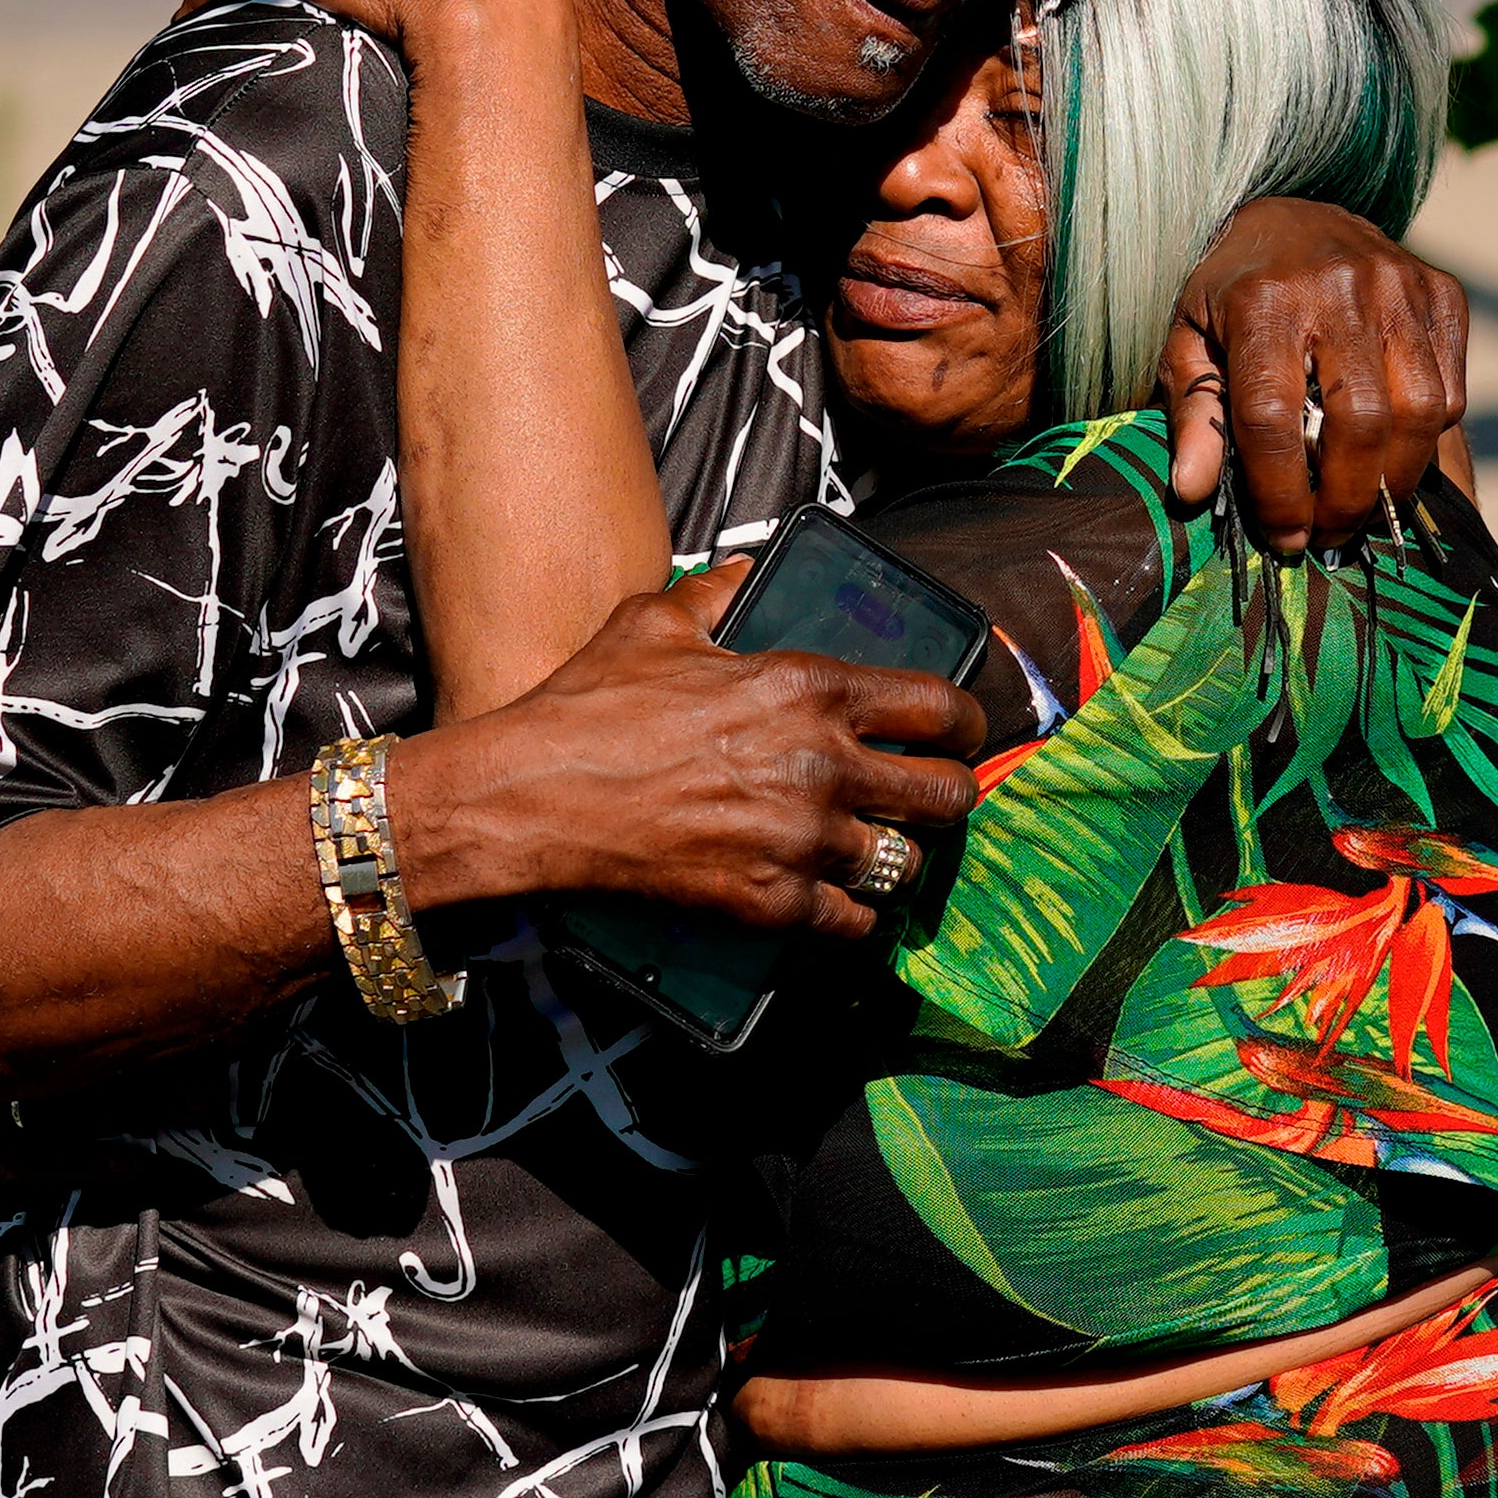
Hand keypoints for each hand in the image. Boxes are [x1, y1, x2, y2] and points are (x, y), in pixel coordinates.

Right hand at [405, 563, 989, 940]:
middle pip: (947, 794)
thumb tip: (747, 575)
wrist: (531, 797)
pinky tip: (838, 902)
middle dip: (946, 795)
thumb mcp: (656, 622)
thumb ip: (718, 593)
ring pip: (906, 862)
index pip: (940, 707)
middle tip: (926, 796)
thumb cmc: (589, 707)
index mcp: (810, 688)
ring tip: (875, 848)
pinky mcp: (770, 902)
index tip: (960, 733)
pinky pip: (854, 923)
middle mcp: (822, 764)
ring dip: (895, 856)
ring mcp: (801, 839)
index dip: (966, 723)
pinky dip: (853, 917)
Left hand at [1161, 199, 1469, 549]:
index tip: (1283, 536)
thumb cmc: (1229, 292)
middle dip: (1347, 498)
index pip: (1275, 418)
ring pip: (1421, 411)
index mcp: (1263, 300)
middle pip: (1361, 422)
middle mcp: (1339, 286)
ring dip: (1396, 478)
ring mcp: (1400, 285)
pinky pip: (1452, 389)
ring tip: (1366, 504)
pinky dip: (1428, 435)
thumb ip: (1194, 413)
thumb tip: (1192, 490)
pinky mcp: (1443, 291)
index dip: (1280, 492)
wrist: (1289, 211)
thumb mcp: (1186, 343)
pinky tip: (1392, 446)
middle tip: (1330, 532)